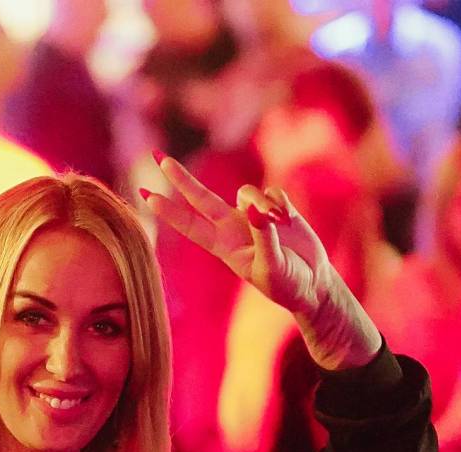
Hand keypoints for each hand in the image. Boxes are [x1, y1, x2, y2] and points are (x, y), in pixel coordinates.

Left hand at [144, 153, 381, 369]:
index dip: (169, 211)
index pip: (190, 225)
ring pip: (247, 192)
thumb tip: (253, 208)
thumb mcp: (272, 266)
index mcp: (224, 246)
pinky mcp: (275, 207)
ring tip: (279, 223)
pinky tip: (289, 220)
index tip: (147, 197)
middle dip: (181, 178)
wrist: (313, 284)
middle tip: (160, 158)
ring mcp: (252, 215)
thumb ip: (263, 236)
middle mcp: (232, 227)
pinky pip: (273, 191)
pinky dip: (281, 204)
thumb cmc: (287, 284)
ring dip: (262, 203)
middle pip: (201, 198)